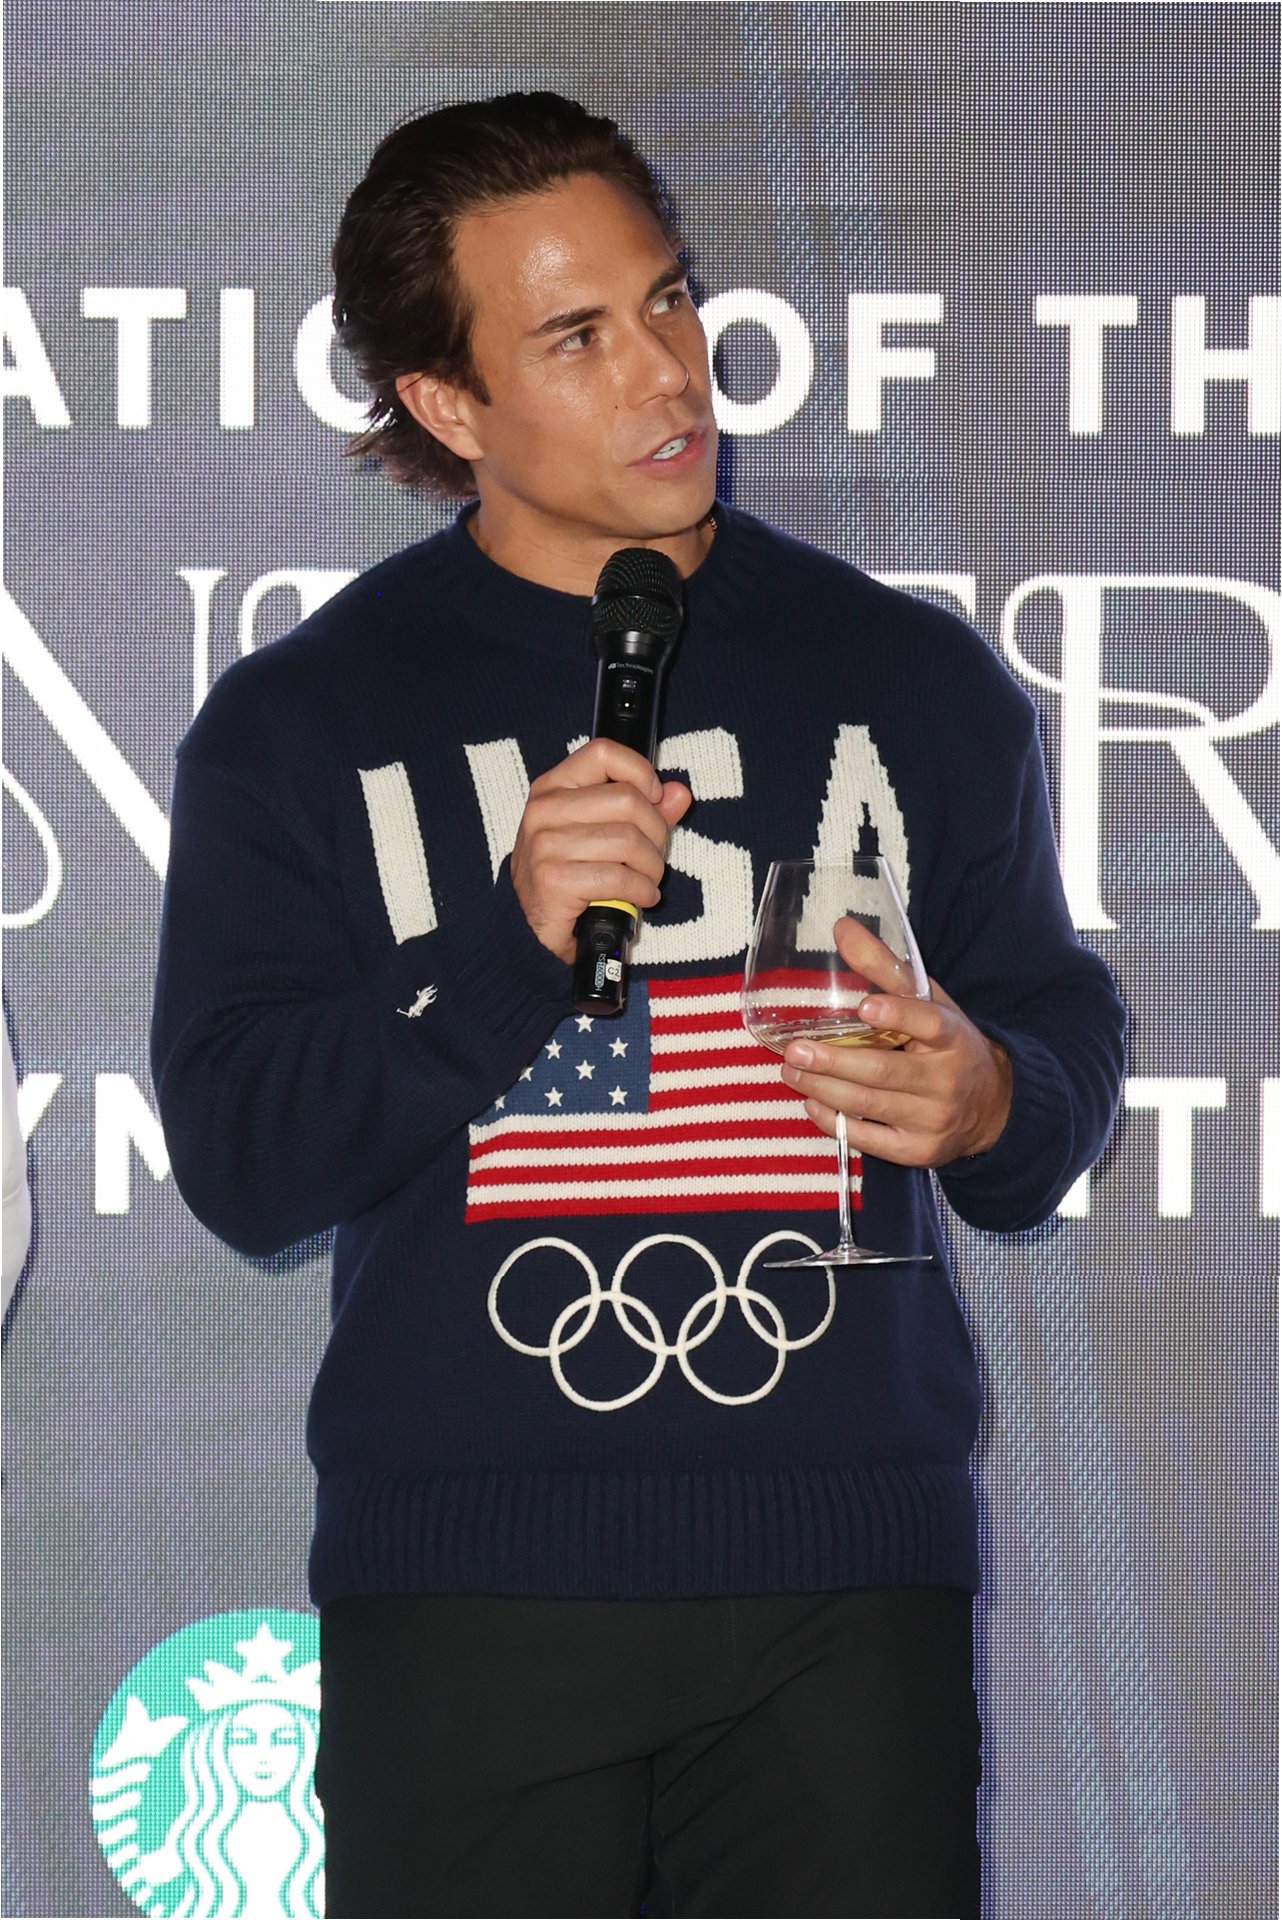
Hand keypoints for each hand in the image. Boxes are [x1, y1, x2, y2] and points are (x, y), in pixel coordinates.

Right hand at [510, 738, 691, 963]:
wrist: (530, 928)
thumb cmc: (568, 874)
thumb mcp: (600, 833)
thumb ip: (642, 810)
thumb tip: (679, 793)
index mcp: (553, 787)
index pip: (603, 753)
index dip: (640, 771)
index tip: (655, 797)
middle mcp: (544, 810)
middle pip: (628, 800)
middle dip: (656, 832)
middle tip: (654, 856)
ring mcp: (545, 845)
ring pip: (629, 841)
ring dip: (652, 867)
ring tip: (648, 879)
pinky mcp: (553, 879)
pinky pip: (620, 877)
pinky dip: (643, 890)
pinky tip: (642, 897)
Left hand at [779, 917, 1012, 1166]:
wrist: (991, 1107)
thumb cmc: (948, 1046)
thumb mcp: (929, 1003)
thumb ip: (886, 966)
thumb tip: (842, 927)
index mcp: (955, 1037)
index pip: (930, 1024)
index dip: (898, 1015)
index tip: (864, 1007)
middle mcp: (946, 1080)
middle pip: (884, 1071)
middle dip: (834, 1062)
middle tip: (795, 1049)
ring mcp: (932, 1120)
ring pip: (869, 1106)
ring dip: (823, 1089)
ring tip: (790, 1071)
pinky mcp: (917, 1151)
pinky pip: (868, 1139)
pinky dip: (834, 1121)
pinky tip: (811, 1103)